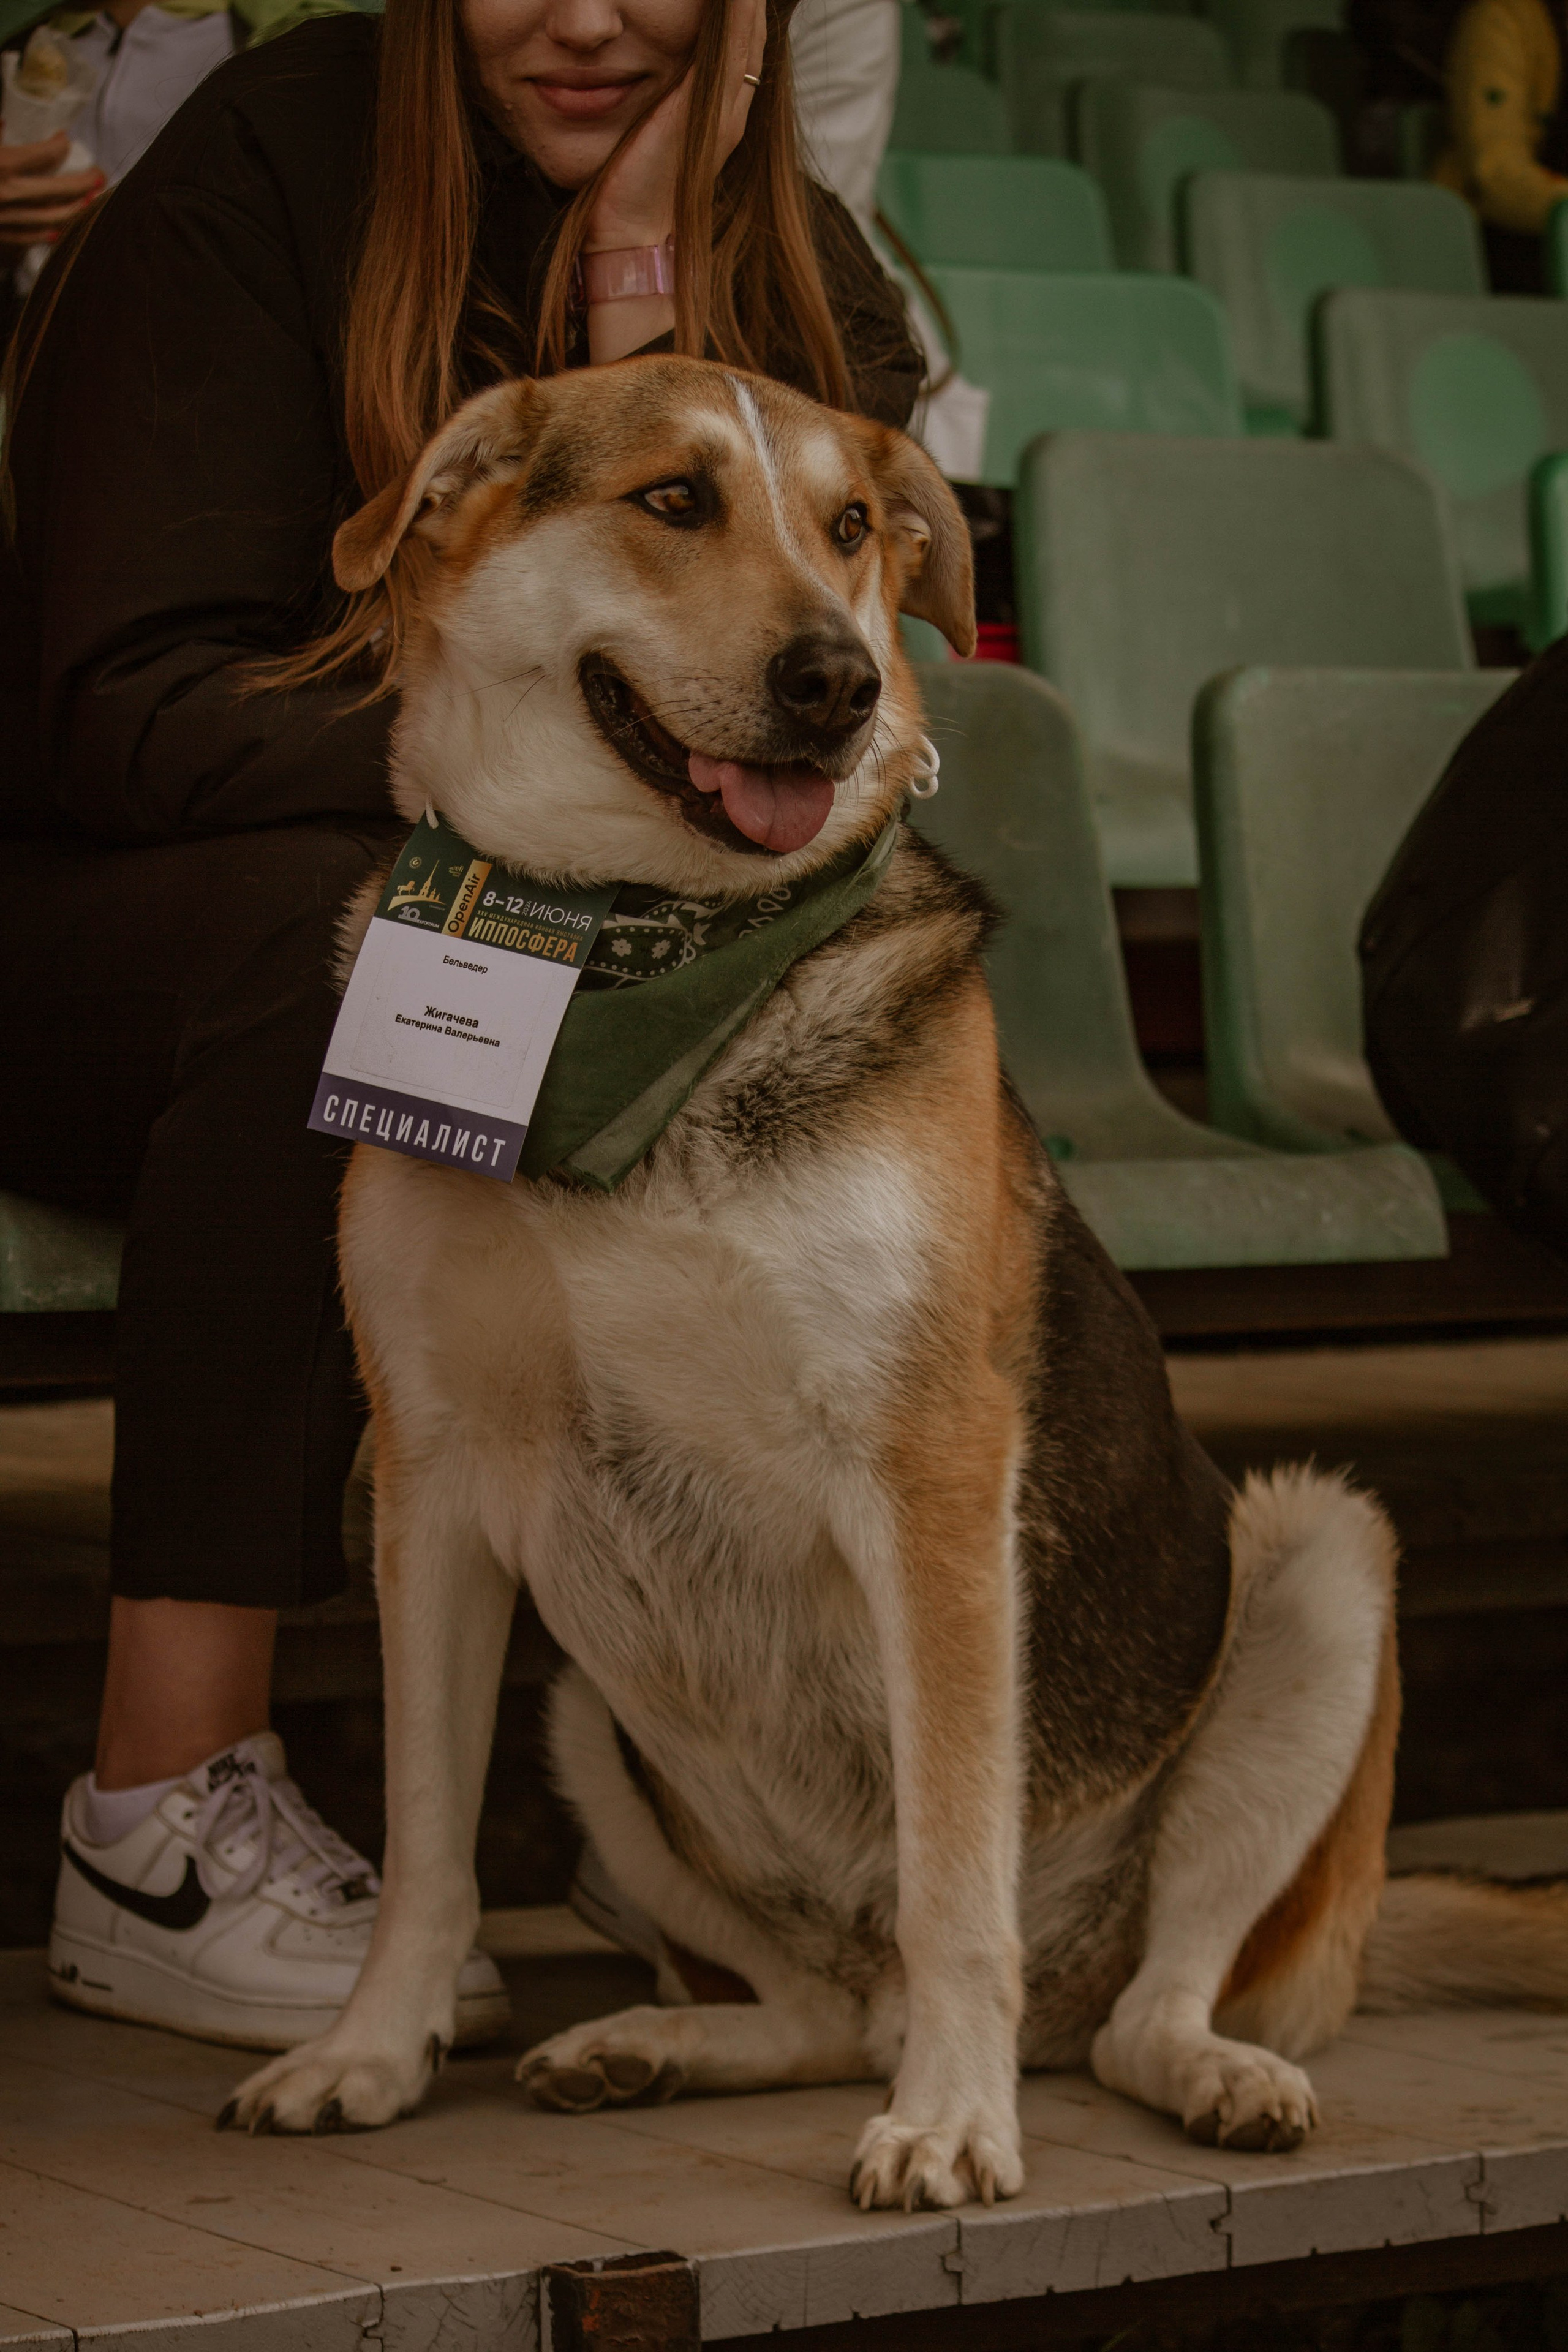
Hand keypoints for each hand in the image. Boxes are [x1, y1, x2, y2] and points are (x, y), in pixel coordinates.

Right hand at [0, 132, 104, 256]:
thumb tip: (6, 121)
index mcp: (2, 164)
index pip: (44, 154)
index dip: (59, 146)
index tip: (64, 140)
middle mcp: (8, 192)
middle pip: (58, 189)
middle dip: (83, 182)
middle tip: (99, 175)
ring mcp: (5, 217)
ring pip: (50, 217)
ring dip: (75, 210)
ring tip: (91, 202)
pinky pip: (28, 236)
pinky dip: (46, 234)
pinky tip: (61, 231)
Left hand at [585, 0, 765, 252]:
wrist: (633, 237)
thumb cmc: (632, 189)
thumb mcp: (652, 132)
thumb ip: (665, 102)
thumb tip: (657, 76)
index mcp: (722, 112)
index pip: (743, 42)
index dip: (742, 7)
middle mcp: (732, 108)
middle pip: (752, 30)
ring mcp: (726, 111)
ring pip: (748, 32)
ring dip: (744, 0)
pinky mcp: (709, 111)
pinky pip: (730, 47)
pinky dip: (734, 11)